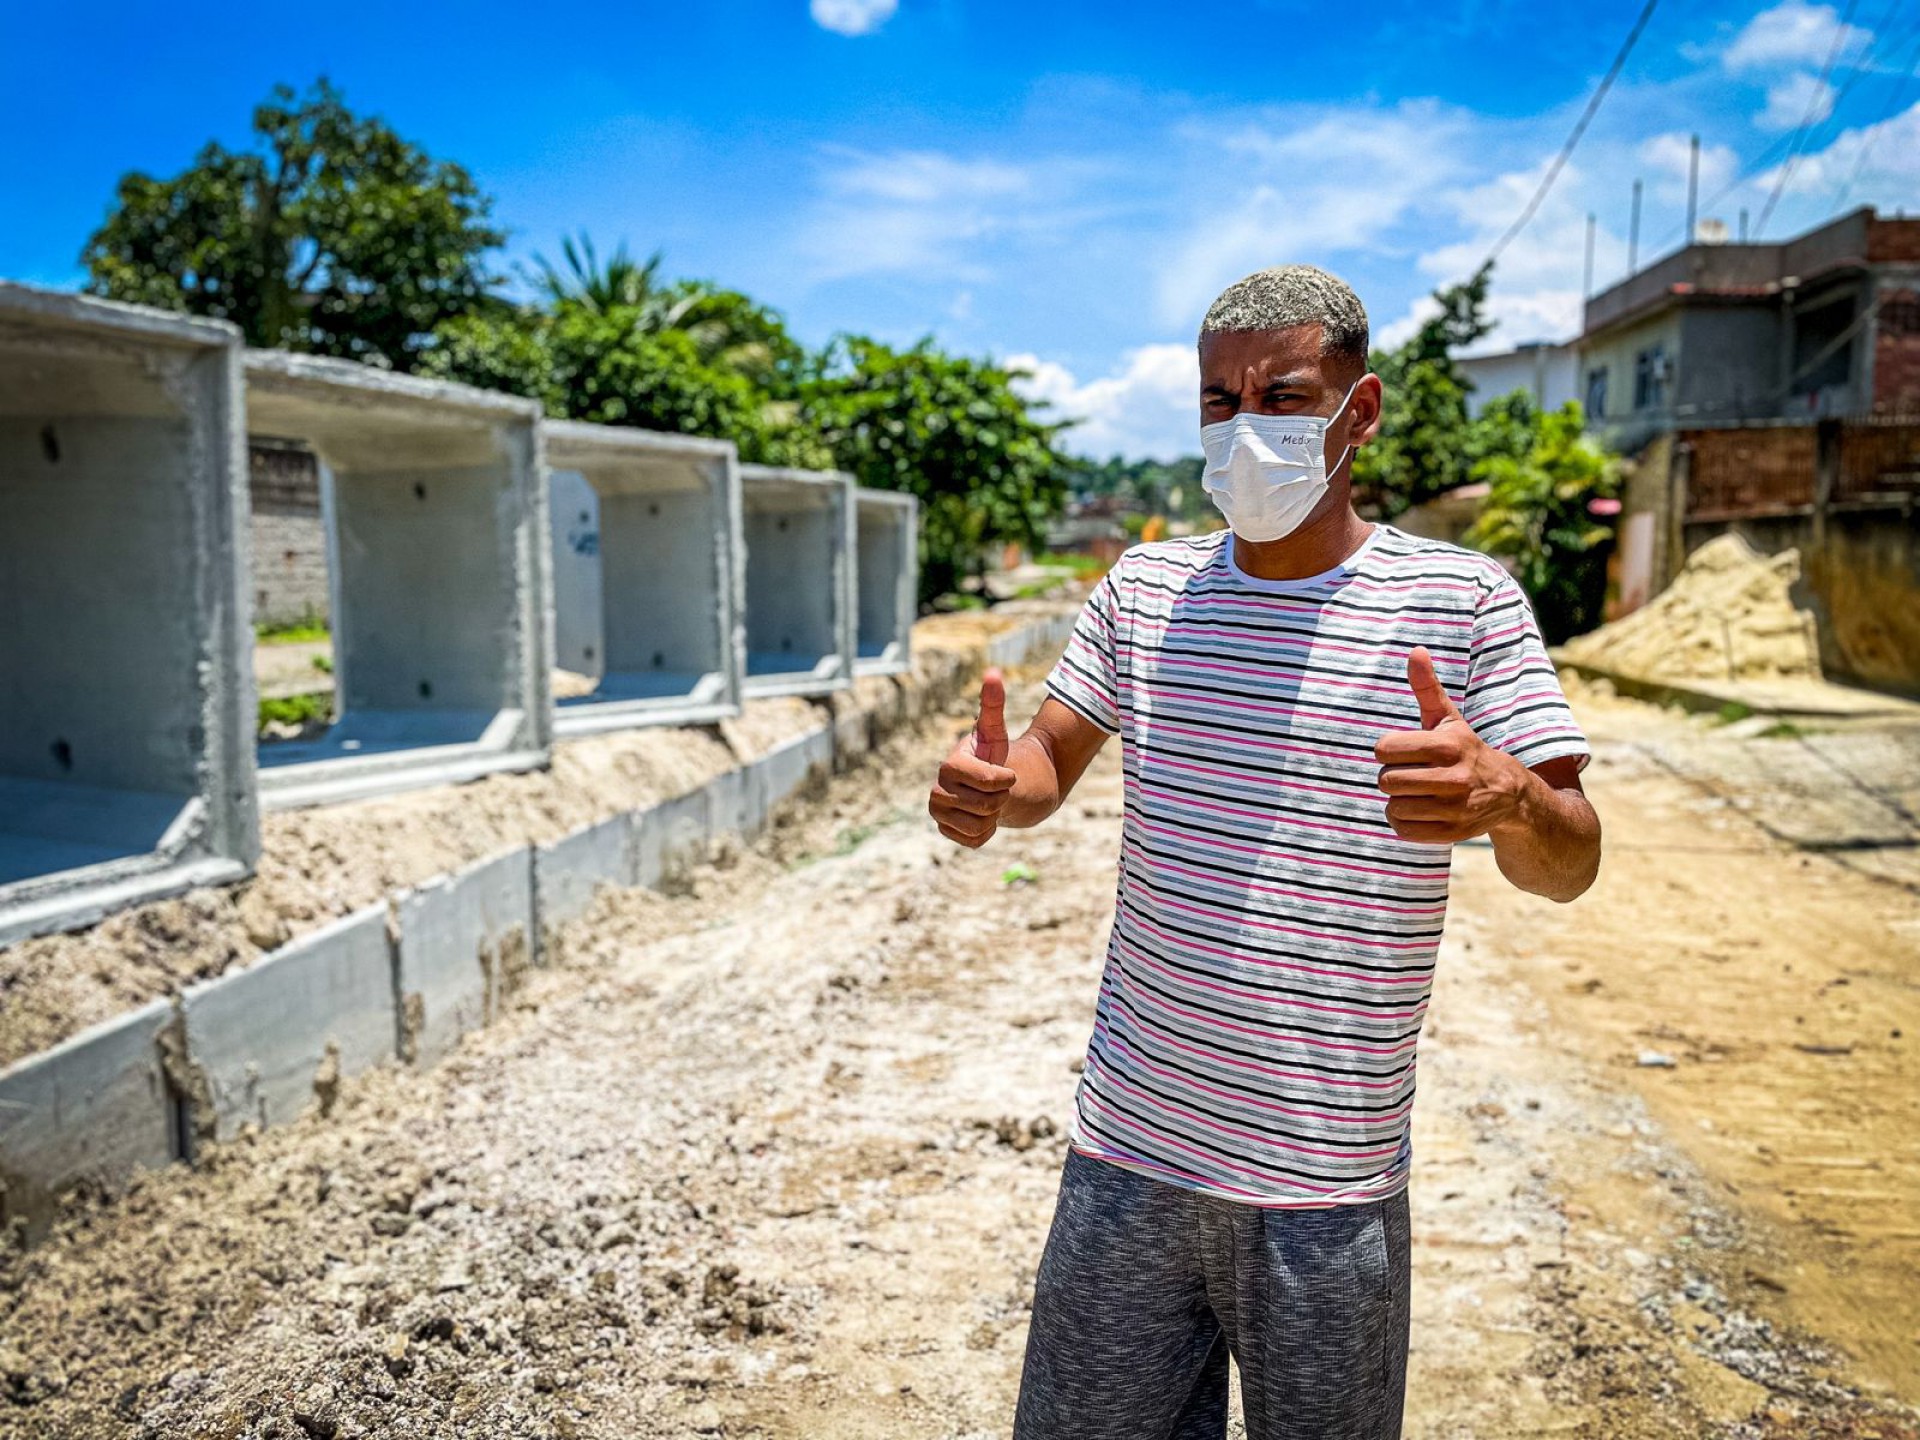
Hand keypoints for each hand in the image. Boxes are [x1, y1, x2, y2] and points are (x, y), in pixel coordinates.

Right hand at [929, 668, 1017, 848]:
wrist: (992, 786)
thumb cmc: (994, 755)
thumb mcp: (996, 731)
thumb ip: (993, 704)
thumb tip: (993, 672)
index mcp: (949, 765)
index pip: (987, 781)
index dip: (1004, 780)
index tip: (1007, 773)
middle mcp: (936, 790)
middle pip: (983, 806)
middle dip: (1000, 798)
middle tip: (996, 789)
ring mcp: (938, 813)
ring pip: (978, 826)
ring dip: (994, 817)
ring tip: (990, 802)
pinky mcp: (946, 832)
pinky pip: (975, 840)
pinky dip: (987, 832)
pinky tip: (983, 817)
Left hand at [1374, 647, 1529, 843]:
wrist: (1508, 793)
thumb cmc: (1465, 750)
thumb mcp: (1449, 719)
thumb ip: (1427, 687)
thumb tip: (1415, 650)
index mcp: (1448, 745)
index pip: (1384, 748)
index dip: (1388, 749)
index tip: (1403, 750)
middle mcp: (1453, 778)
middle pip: (1386, 780)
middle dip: (1392, 775)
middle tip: (1411, 773)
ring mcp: (1454, 808)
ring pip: (1393, 807)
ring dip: (1398, 800)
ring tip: (1417, 791)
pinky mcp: (1452, 833)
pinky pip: (1404, 830)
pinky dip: (1404, 821)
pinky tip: (1419, 810)